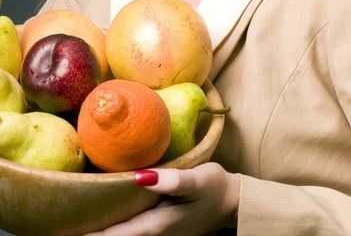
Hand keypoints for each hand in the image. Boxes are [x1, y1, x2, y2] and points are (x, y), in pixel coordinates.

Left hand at [83, 162, 240, 235]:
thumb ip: (173, 180)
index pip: (120, 235)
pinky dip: (116, 231)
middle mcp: (156, 234)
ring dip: (102, 234)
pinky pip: (132, 233)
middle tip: (64, 229)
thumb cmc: (214, 186)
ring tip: (75, 227)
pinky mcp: (160, 228)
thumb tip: (142, 177)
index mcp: (160, 224)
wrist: (231, 200)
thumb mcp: (198, 179)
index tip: (70, 232)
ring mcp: (158, 234)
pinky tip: (104, 223)